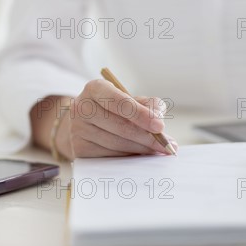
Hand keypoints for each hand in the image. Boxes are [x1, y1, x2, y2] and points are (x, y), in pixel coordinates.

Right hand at [55, 79, 176, 158]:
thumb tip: (159, 118)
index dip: (141, 115)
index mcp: (95, 88)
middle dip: (147, 137)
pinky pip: (110, 156)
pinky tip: (139, 154)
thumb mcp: (131, 99)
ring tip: (157, 150)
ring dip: (141, 149)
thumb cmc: (113, 109)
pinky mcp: (79, 148)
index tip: (160, 126)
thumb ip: (149, 105)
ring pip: (117, 143)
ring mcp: (78, 129)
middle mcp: (81, 107)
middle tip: (167, 145)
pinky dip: (128, 156)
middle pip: (120, 126)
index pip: (120, 102)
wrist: (85, 123)